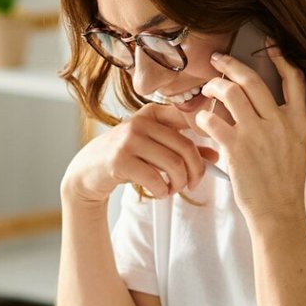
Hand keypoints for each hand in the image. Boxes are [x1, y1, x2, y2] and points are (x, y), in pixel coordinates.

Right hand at [61, 103, 219, 205]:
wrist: (88, 170)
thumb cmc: (126, 157)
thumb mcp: (153, 146)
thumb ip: (182, 147)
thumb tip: (216, 156)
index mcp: (152, 113)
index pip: (190, 118)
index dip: (207, 135)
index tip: (210, 156)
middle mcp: (141, 122)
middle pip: (186, 147)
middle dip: (196, 171)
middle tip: (192, 184)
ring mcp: (129, 139)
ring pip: (173, 164)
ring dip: (178, 184)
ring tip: (173, 189)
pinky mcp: (120, 160)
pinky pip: (155, 179)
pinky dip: (162, 191)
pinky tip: (159, 192)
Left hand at [193, 45, 305, 222]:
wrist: (278, 211)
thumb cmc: (285, 182)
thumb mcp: (300, 147)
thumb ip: (293, 124)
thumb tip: (279, 105)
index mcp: (299, 121)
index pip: (295, 80)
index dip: (282, 59)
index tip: (269, 46)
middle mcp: (280, 122)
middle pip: (252, 80)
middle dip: (231, 65)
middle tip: (217, 59)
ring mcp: (258, 134)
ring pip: (230, 93)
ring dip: (213, 87)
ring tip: (206, 90)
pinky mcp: (237, 148)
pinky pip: (213, 120)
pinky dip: (203, 117)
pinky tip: (201, 121)